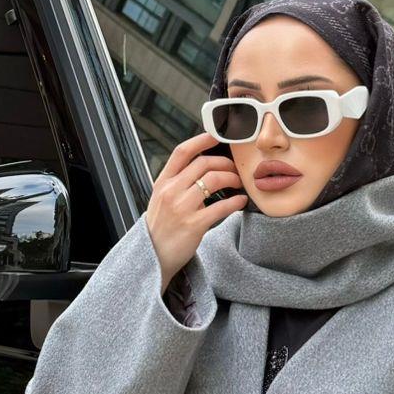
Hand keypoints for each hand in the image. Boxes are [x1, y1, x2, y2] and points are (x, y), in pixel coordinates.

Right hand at [146, 132, 247, 293]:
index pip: (182, 152)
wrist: (153, 256)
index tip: (217, 136)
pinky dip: (235, 202)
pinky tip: (240, 202)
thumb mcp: (161, 199)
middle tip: (235, 170)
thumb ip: (177, 182)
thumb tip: (203, 165)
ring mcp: (181, 208)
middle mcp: (170, 191)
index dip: (201, 140)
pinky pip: (221, 206)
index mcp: (163, 182)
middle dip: (225, 163)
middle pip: (203, 163)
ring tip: (238, 185)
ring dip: (232, 179)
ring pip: (214, 180)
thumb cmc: (161, 226)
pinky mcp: (194, 225)